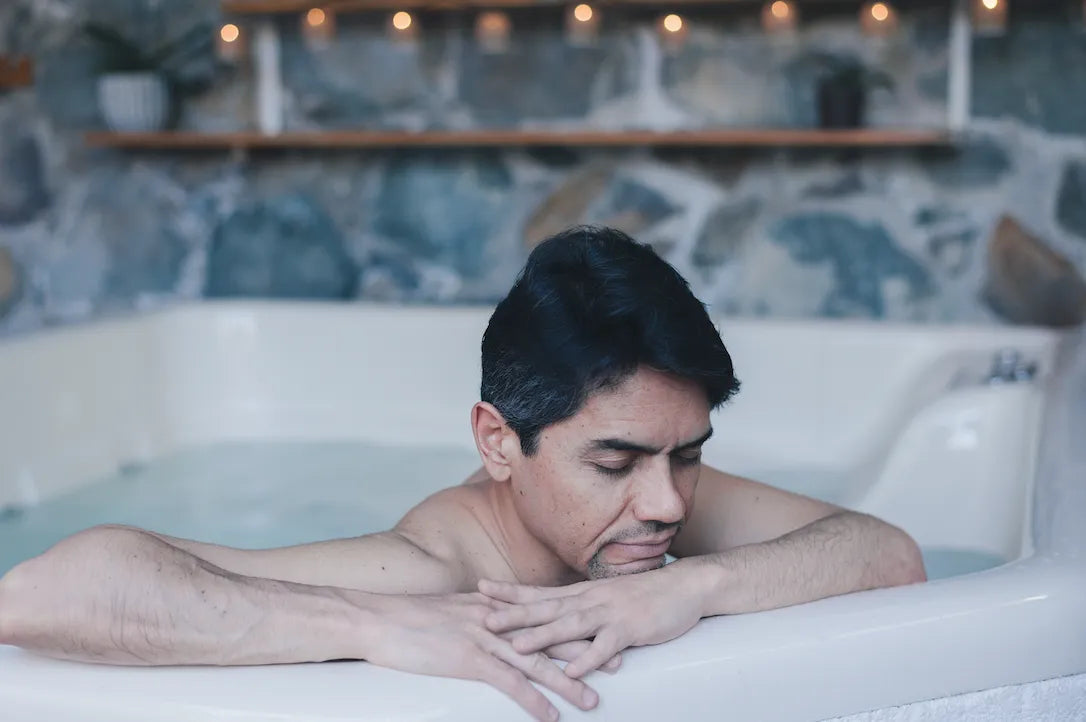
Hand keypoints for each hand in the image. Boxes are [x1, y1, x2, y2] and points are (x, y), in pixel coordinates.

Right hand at [361, 592, 605, 720]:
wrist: (378, 619)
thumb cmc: (408, 619)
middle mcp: (496, 619)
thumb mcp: (450, 611)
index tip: (601, 633)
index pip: (543, 617)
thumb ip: (476, 617)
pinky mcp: (469, 658)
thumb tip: (493, 627)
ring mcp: (484, 638)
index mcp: (493, 607)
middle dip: (586, 649)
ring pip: (537, 662)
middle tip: (619, 661)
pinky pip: (508, 683)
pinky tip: (550, 716)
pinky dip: (532, 701)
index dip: (574, 626)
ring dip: (567, 682)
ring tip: (593, 699)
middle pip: (550, 636)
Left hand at [479, 561, 708, 678]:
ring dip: (542, 636)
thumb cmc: (644, 595)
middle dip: (514, 614)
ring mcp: (609, 613)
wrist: (684, 586)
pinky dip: (589, 659)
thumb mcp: (605, 597)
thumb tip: (555, 613)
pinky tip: (572, 671)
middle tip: (483, 619)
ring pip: (570, 625)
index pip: (539, 591)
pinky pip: (606, 646)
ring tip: (516, 646)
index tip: (480, 588)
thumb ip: (581, 606)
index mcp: (582, 593)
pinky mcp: (630, 629)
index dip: (510, 591)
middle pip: (545, 607)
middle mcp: (590, 600)